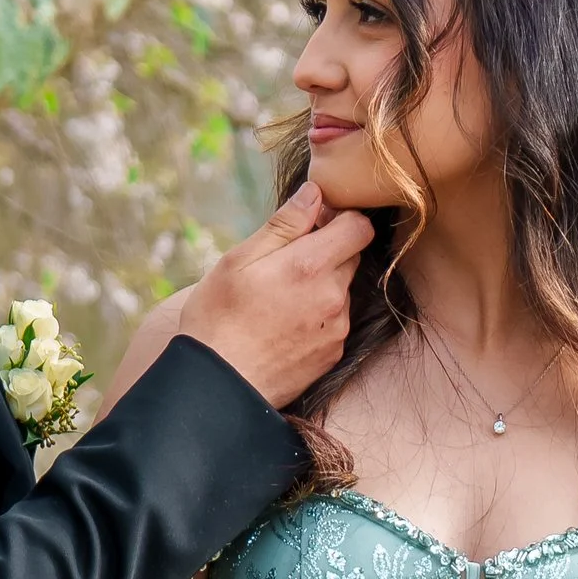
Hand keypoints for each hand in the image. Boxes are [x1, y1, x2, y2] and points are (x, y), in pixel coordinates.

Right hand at [178, 183, 371, 407]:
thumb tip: (315, 193)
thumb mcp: (239, 260)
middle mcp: (333, 296)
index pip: (359, 227)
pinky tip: (284, 324)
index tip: (313, 224)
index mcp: (310, 266)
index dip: (339, 218)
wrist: (219, 385)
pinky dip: (318, 315)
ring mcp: (337, 328)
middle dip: (328, 251)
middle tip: (285, 263)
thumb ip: (284, 225)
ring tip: (278, 300)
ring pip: (343, 289)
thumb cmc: (219, 318)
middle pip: (352, 257)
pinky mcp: (334, 353)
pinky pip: (336, 320)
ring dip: (322, 285)